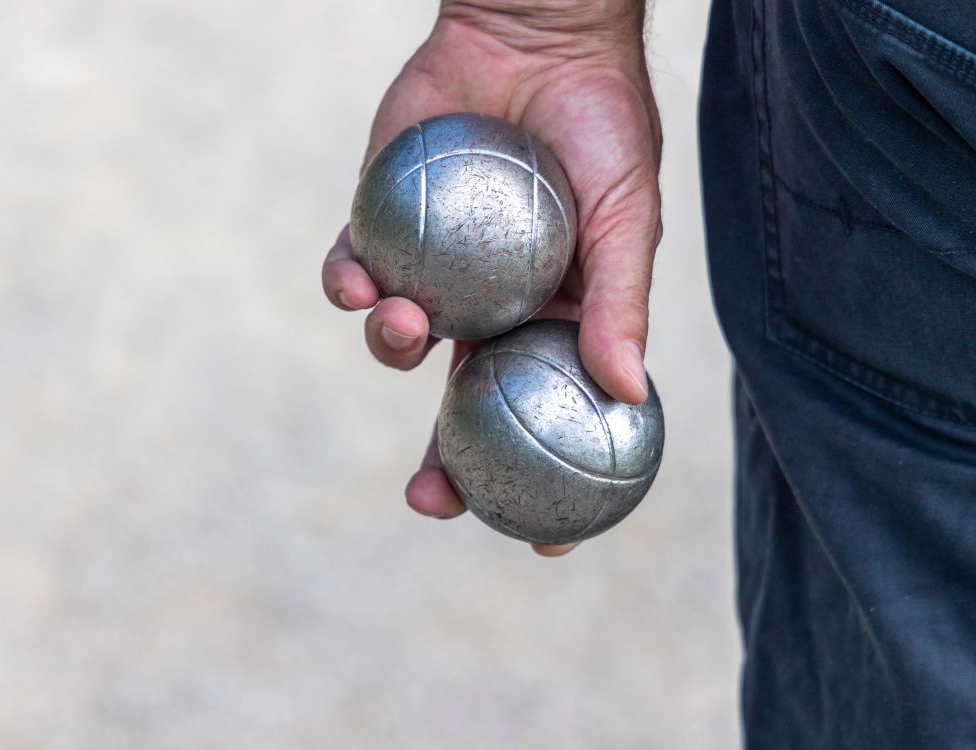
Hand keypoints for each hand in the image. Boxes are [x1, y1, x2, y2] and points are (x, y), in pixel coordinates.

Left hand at [322, 2, 661, 555]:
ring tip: (406, 329)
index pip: (538, 416)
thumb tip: (629, 394)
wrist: (540, 35)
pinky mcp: (380, 220)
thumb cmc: (599, 126)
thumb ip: (620, 303)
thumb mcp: (626, 219)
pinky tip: (357, 282)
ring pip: (397, 340)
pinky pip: (352, 270)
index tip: (539, 540)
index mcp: (545, 319)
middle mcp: (485, 305)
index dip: (538, 483)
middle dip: (439, 462)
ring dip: (390, 350)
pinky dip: (346, 284)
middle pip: (455, 406)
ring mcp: (431, 267)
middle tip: (428, 498)